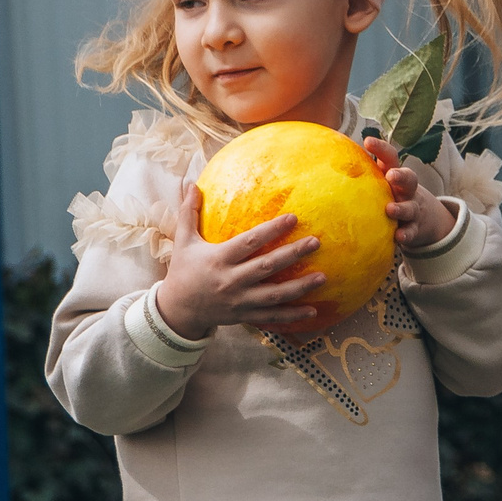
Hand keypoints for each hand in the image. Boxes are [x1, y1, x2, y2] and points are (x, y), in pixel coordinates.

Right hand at [156, 188, 328, 338]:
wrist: (178, 310)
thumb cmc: (183, 270)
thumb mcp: (183, 241)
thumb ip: (189, 213)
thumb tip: (192, 183)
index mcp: (219, 259)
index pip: (250, 242)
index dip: (272, 230)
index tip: (293, 217)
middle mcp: (231, 280)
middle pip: (267, 266)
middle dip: (293, 254)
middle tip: (316, 242)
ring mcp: (239, 301)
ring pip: (274, 295)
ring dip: (300, 287)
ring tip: (323, 277)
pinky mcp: (244, 316)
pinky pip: (272, 317)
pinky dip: (293, 315)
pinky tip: (313, 309)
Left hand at [363, 136, 458, 250]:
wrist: (422, 218)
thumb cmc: (390, 196)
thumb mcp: (379, 183)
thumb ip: (359, 175)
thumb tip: (321, 162)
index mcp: (394, 175)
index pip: (390, 157)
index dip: (381, 148)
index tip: (368, 141)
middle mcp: (406, 190)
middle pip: (409, 178)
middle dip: (401, 176)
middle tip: (391, 175)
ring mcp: (412, 208)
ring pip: (410, 207)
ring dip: (401, 208)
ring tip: (391, 209)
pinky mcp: (414, 227)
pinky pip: (411, 231)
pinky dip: (407, 234)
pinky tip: (399, 237)